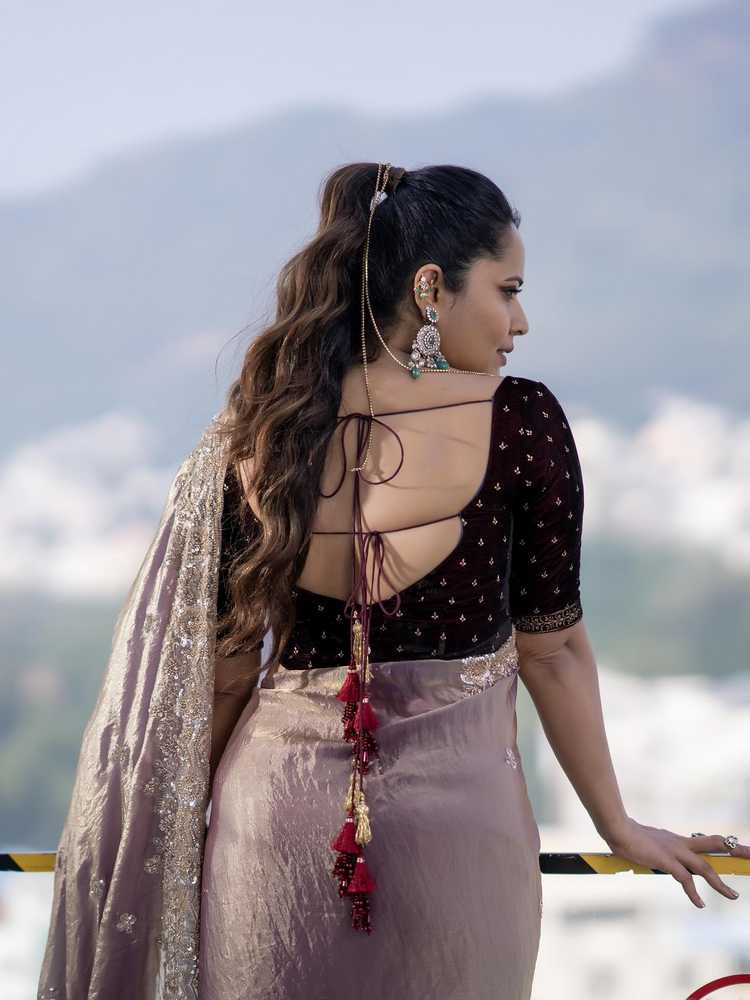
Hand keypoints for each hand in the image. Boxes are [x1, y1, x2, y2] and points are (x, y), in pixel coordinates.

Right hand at [601, 817, 747, 907]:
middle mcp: (680, 843)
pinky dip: (694, 893)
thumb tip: (652, 854)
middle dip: (735, 850)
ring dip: (720, 883)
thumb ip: (654, 849)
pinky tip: (700, 904)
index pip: (706, 841)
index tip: (737, 847)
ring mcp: (674, 851)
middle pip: (714, 845)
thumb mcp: (645, 842)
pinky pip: (685, 880)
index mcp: (676, 839)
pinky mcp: (666, 861)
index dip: (723, 844)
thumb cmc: (625, 834)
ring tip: (733, 896)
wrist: (617, 829)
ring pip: (704, 867)